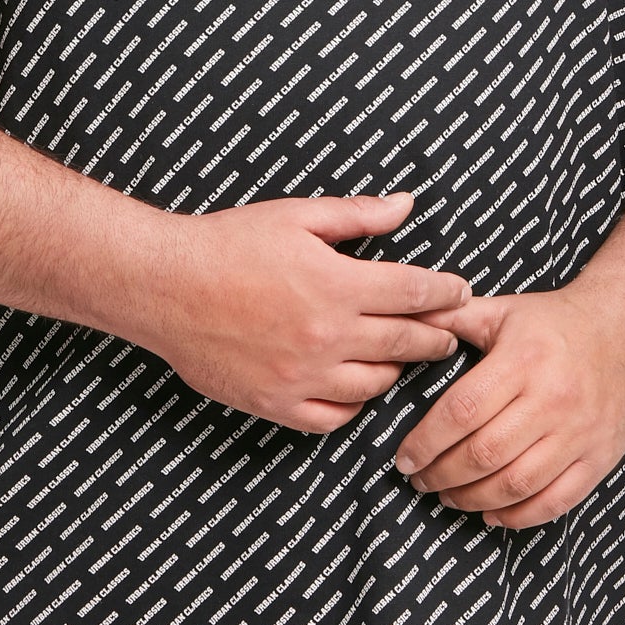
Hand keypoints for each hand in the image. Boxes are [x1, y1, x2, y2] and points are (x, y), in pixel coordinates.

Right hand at [135, 190, 470, 433]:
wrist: (164, 286)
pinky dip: (355, 405)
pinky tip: (357, 388)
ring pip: (377, 385)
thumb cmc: (227, 242)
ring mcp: (302, 376)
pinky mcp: (276, 404)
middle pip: (407, 343)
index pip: (416, 293)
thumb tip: (407, 205)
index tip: (460, 293)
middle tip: (448, 334)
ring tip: (402, 358)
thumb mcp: (295, 216)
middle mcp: (327, 335)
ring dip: (398, 370)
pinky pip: (335, 419)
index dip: (446, 293)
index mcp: (337, 284)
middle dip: (436, 337)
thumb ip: (357, 215)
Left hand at [392, 286, 624, 528]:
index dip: (426, 442)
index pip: (462, 411)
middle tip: (420, 481)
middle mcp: (552, 398)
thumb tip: (405, 320)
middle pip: (485, 454)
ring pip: (516, 483)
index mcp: (522, 360)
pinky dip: (518, 516)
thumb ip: (450, 318)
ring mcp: (579, 432)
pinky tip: (492, 512)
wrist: (624, 329)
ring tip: (448, 496)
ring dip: (472, 499)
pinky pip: (556, 501)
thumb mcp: (502, 310)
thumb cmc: (555, 323)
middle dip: (442, 475)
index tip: (405, 458)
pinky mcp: (600, 456)